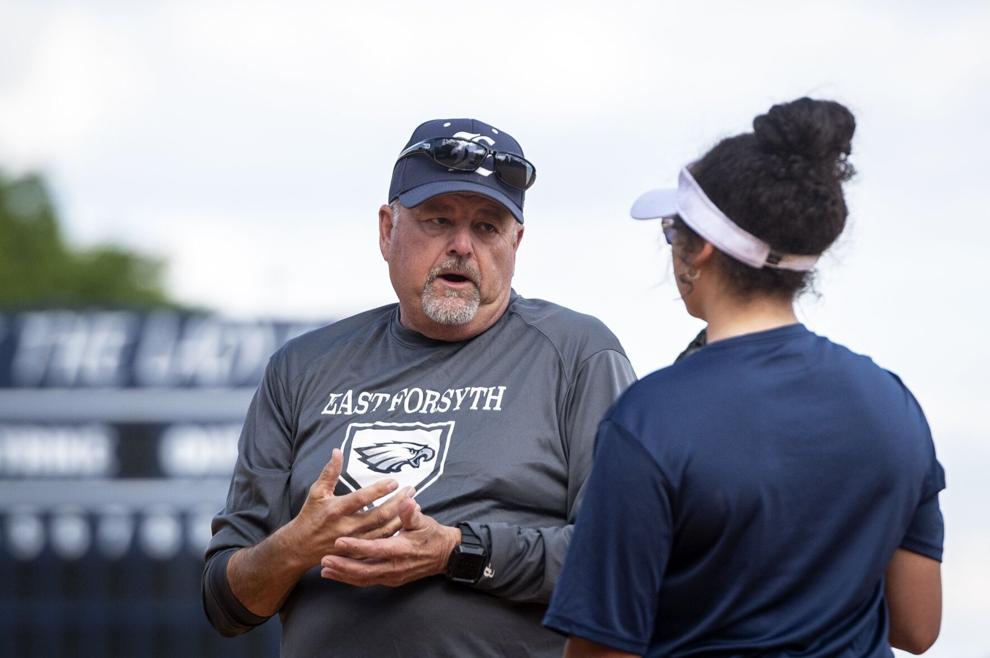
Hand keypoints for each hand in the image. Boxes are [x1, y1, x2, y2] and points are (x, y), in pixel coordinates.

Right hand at [279, 448, 411, 568]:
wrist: (300, 547)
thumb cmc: (310, 515)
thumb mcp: (316, 492)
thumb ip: (329, 472)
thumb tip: (337, 451)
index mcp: (336, 509)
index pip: (361, 498)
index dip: (379, 490)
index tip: (395, 481)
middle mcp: (346, 527)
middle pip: (378, 515)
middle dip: (398, 502)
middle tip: (412, 490)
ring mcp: (353, 542)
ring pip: (383, 531)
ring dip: (400, 517)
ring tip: (414, 504)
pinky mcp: (357, 553)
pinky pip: (380, 544)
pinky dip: (394, 533)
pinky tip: (405, 523)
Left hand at [319, 497, 460, 586]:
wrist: (444, 555)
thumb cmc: (432, 535)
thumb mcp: (424, 521)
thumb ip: (411, 513)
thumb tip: (407, 501)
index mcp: (402, 550)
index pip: (375, 549)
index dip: (356, 547)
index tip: (339, 541)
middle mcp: (395, 567)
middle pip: (365, 570)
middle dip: (343, 567)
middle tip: (324, 560)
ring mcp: (392, 576)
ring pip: (364, 579)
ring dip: (344, 575)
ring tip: (325, 570)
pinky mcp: (390, 580)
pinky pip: (368, 581)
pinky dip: (351, 579)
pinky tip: (338, 575)